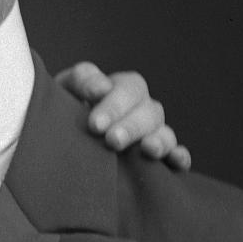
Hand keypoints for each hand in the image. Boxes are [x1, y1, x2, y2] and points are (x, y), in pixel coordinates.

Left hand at [56, 61, 191, 170]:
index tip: (95, 124)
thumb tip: (102, 88)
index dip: (115, 105)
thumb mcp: (67, 88)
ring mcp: (154, 133)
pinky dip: (180, 157)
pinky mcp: (159, 157)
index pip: (130, 90)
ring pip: (165, 134)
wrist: (62, 137)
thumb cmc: (65, 107)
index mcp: (125, 88)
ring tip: (148, 149)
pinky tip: (176, 161)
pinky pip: (177, 156)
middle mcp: (144, 109)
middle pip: (149, 113)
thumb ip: (82, 81)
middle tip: (112, 141)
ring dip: (160, 141)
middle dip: (131, 127)